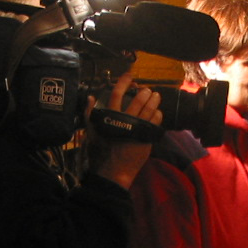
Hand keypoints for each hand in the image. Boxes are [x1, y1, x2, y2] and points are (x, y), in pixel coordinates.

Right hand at [89, 70, 160, 187]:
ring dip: (154, 100)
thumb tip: (90, 97)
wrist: (115, 171)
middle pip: (138, 100)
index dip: (123, 82)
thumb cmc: (101, 152)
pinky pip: (156, 121)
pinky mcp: (147, 137)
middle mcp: (126, 120)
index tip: (129, 75)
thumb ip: (89, 113)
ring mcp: (138, 128)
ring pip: (150, 109)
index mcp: (111, 116)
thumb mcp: (91, 132)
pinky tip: (157, 113)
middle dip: (144, 92)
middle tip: (147, 90)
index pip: (117, 93)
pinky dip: (157, 115)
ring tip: (156, 96)